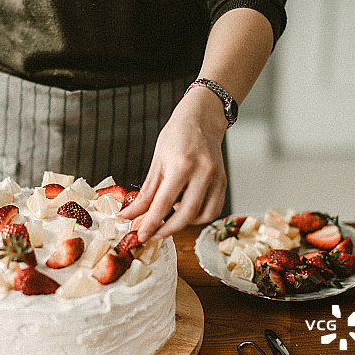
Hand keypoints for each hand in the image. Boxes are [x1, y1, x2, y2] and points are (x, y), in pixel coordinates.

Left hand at [119, 86, 228, 240]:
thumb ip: (146, 192)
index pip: (163, 204)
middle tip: (151, 234)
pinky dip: (198, 217)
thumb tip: (130, 214)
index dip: (150, 224)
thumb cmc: (177, 136)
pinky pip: (212, 210)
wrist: (202, 119)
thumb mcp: (157, 162)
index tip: (140, 235)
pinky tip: (185, 209)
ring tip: (169, 216)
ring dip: (183, 223)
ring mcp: (216, 178)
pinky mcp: (223, 183)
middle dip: (166, 230)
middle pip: (185, 215)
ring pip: (201, 216)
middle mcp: (202, 173)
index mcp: (181, 165)